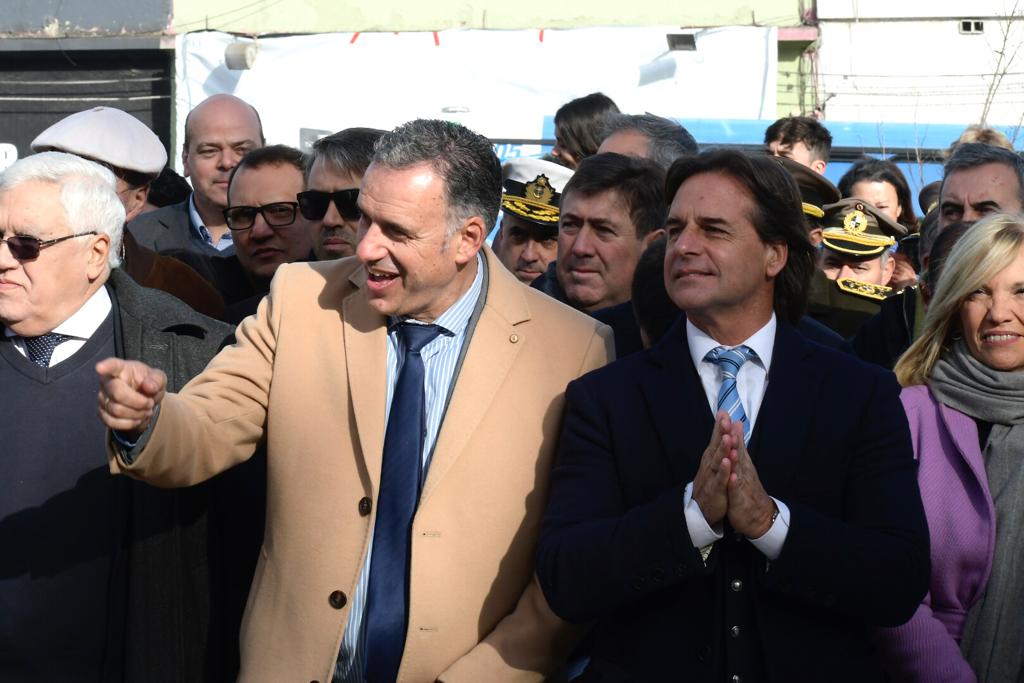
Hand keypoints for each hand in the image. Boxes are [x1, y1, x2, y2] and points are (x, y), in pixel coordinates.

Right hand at [96, 357, 166, 438]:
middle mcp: (107, 382)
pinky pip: (112, 422)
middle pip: (117, 393)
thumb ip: (156, 380)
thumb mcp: (159, 379)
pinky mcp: (102, 412)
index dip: (106, 366)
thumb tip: (149, 386)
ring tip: (146, 411)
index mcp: (121, 369)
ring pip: (116, 410)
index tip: (100, 367)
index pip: (112, 365)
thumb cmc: (149, 384)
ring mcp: (102, 398)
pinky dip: (129, 423)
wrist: (146, 401)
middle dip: (138, 402)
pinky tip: (137, 419)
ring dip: (136, 414)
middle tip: (150, 403)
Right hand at [691, 412, 737, 526]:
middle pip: (715, 446)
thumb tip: (724, 430)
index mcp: (710, 458)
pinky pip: (721, 480)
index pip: (715, 439)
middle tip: (724, 419)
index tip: (723, 412)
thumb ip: (718, 447)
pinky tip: (728, 463)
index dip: (719, 426)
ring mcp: (711, 477)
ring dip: (723, 450)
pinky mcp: (715, 490)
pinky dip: (724, 472)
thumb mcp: (714, 464)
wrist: (699, 510)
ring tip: (728, 438)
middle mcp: (709, 465)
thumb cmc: (709, 483)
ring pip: (718, 461)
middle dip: (720, 433)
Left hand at [725, 423, 775, 537]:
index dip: (730, 430)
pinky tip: (732, 476)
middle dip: (733, 438)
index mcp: (743, 464)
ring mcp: (743, 485)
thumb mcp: (743, 467)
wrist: (760, 516)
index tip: (724, 415)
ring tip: (732, 445)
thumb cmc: (748, 489)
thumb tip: (737, 428)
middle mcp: (744, 472)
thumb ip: (740, 448)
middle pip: (738, 453)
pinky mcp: (740, 500)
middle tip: (728, 422)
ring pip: (738, 470)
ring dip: (735, 457)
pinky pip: (737, 491)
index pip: (736, 444)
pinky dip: (735, 483)